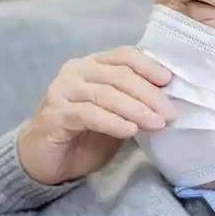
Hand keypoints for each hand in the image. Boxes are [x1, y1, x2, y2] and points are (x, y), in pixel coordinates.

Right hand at [17, 46, 176, 184]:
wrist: (45, 160)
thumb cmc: (84, 135)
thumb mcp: (115, 115)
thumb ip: (134, 102)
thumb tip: (168, 101)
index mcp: (92, 65)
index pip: (124, 55)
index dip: (148, 66)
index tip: (169, 82)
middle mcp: (75, 72)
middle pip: (118, 75)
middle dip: (148, 94)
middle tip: (169, 113)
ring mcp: (62, 91)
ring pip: (105, 94)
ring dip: (135, 109)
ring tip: (156, 124)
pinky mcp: (55, 114)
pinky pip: (88, 114)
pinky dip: (112, 122)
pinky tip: (130, 131)